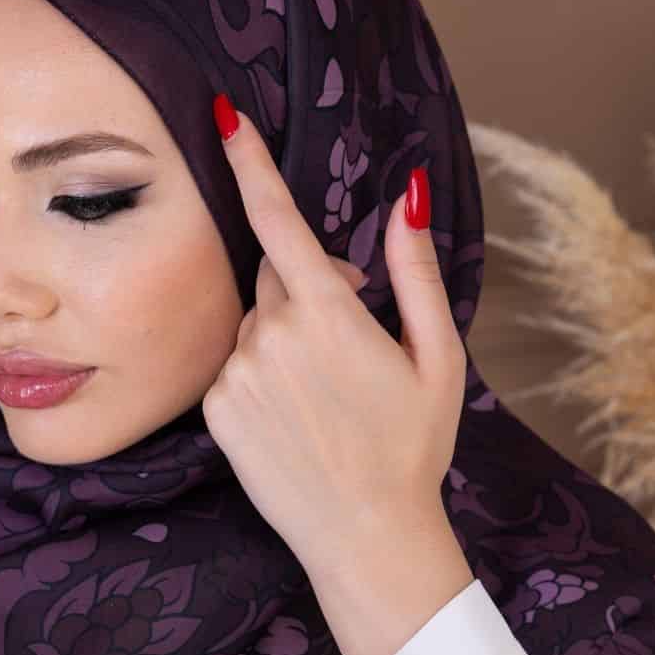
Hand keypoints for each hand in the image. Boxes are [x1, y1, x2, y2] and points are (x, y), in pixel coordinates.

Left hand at [203, 100, 467, 584]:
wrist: (365, 536)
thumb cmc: (412, 449)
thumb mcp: (438, 358)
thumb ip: (417, 274)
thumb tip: (407, 198)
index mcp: (328, 315)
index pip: (277, 221)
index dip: (250, 164)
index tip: (222, 118)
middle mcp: (271, 336)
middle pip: (274, 276)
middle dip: (306, 287)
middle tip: (350, 340)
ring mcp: (237, 375)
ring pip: (253, 324)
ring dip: (282, 336)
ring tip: (325, 395)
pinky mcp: (216, 411)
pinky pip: (233, 367)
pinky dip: (258, 375)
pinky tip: (295, 417)